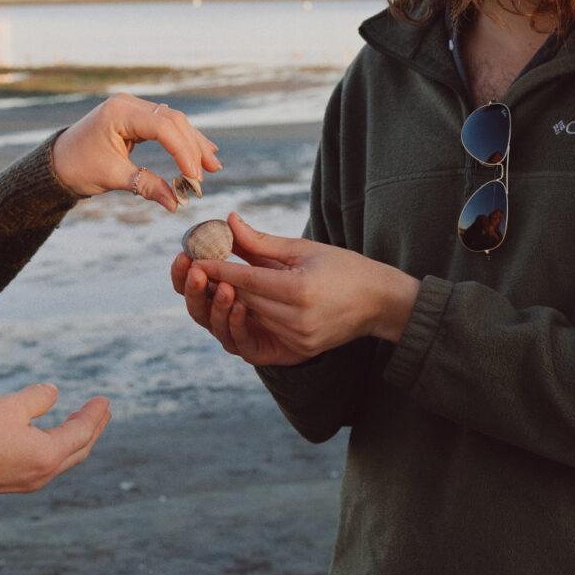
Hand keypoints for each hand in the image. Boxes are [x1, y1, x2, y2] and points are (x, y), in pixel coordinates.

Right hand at [0, 384, 110, 493]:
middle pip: (78, 450)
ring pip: (63, 459)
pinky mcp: (11, 481)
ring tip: (82, 420)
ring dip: (76, 439)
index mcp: (47, 455)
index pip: (81, 432)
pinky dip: (58, 447)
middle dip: (92, 429)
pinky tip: (51, 435)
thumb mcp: (10, 406)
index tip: (105, 400)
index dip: (94, 414)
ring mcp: (27, 481)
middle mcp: (42, 473)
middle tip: (104, 412)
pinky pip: (46, 464)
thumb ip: (37, 397)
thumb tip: (53, 392)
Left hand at [51, 93, 220, 211]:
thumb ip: (146, 186)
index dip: (182, 151)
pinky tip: (201, 150)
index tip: (194, 176)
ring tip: (212, 164)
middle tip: (210, 172)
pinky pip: (165, 125)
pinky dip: (182, 140)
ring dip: (193, 143)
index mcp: (118, 113)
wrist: (57, 162)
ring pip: (173, 121)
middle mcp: (127, 104)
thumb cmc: (78, 168)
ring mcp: (132, 108)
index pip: (162, 127)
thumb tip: (176, 203)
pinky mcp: (135, 117)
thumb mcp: (112, 177)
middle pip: (172, 120)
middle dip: (193, 147)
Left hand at [171, 213, 421, 363]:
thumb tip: (227, 222)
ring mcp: (298, 340)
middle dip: (216, 285)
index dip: (216, 269)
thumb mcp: (304, 249)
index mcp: (299, 291)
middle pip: (242, 301)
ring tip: (213, 283)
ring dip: (229, 302)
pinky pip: (261, 336)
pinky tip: (237, 304)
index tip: (193, 258)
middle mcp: (296, 320)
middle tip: (194, 268)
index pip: (245, 280)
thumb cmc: (345, 268)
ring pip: (249, 319)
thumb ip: (262, 241)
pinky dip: (247, 320)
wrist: (380, 303)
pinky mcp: (299, 353)